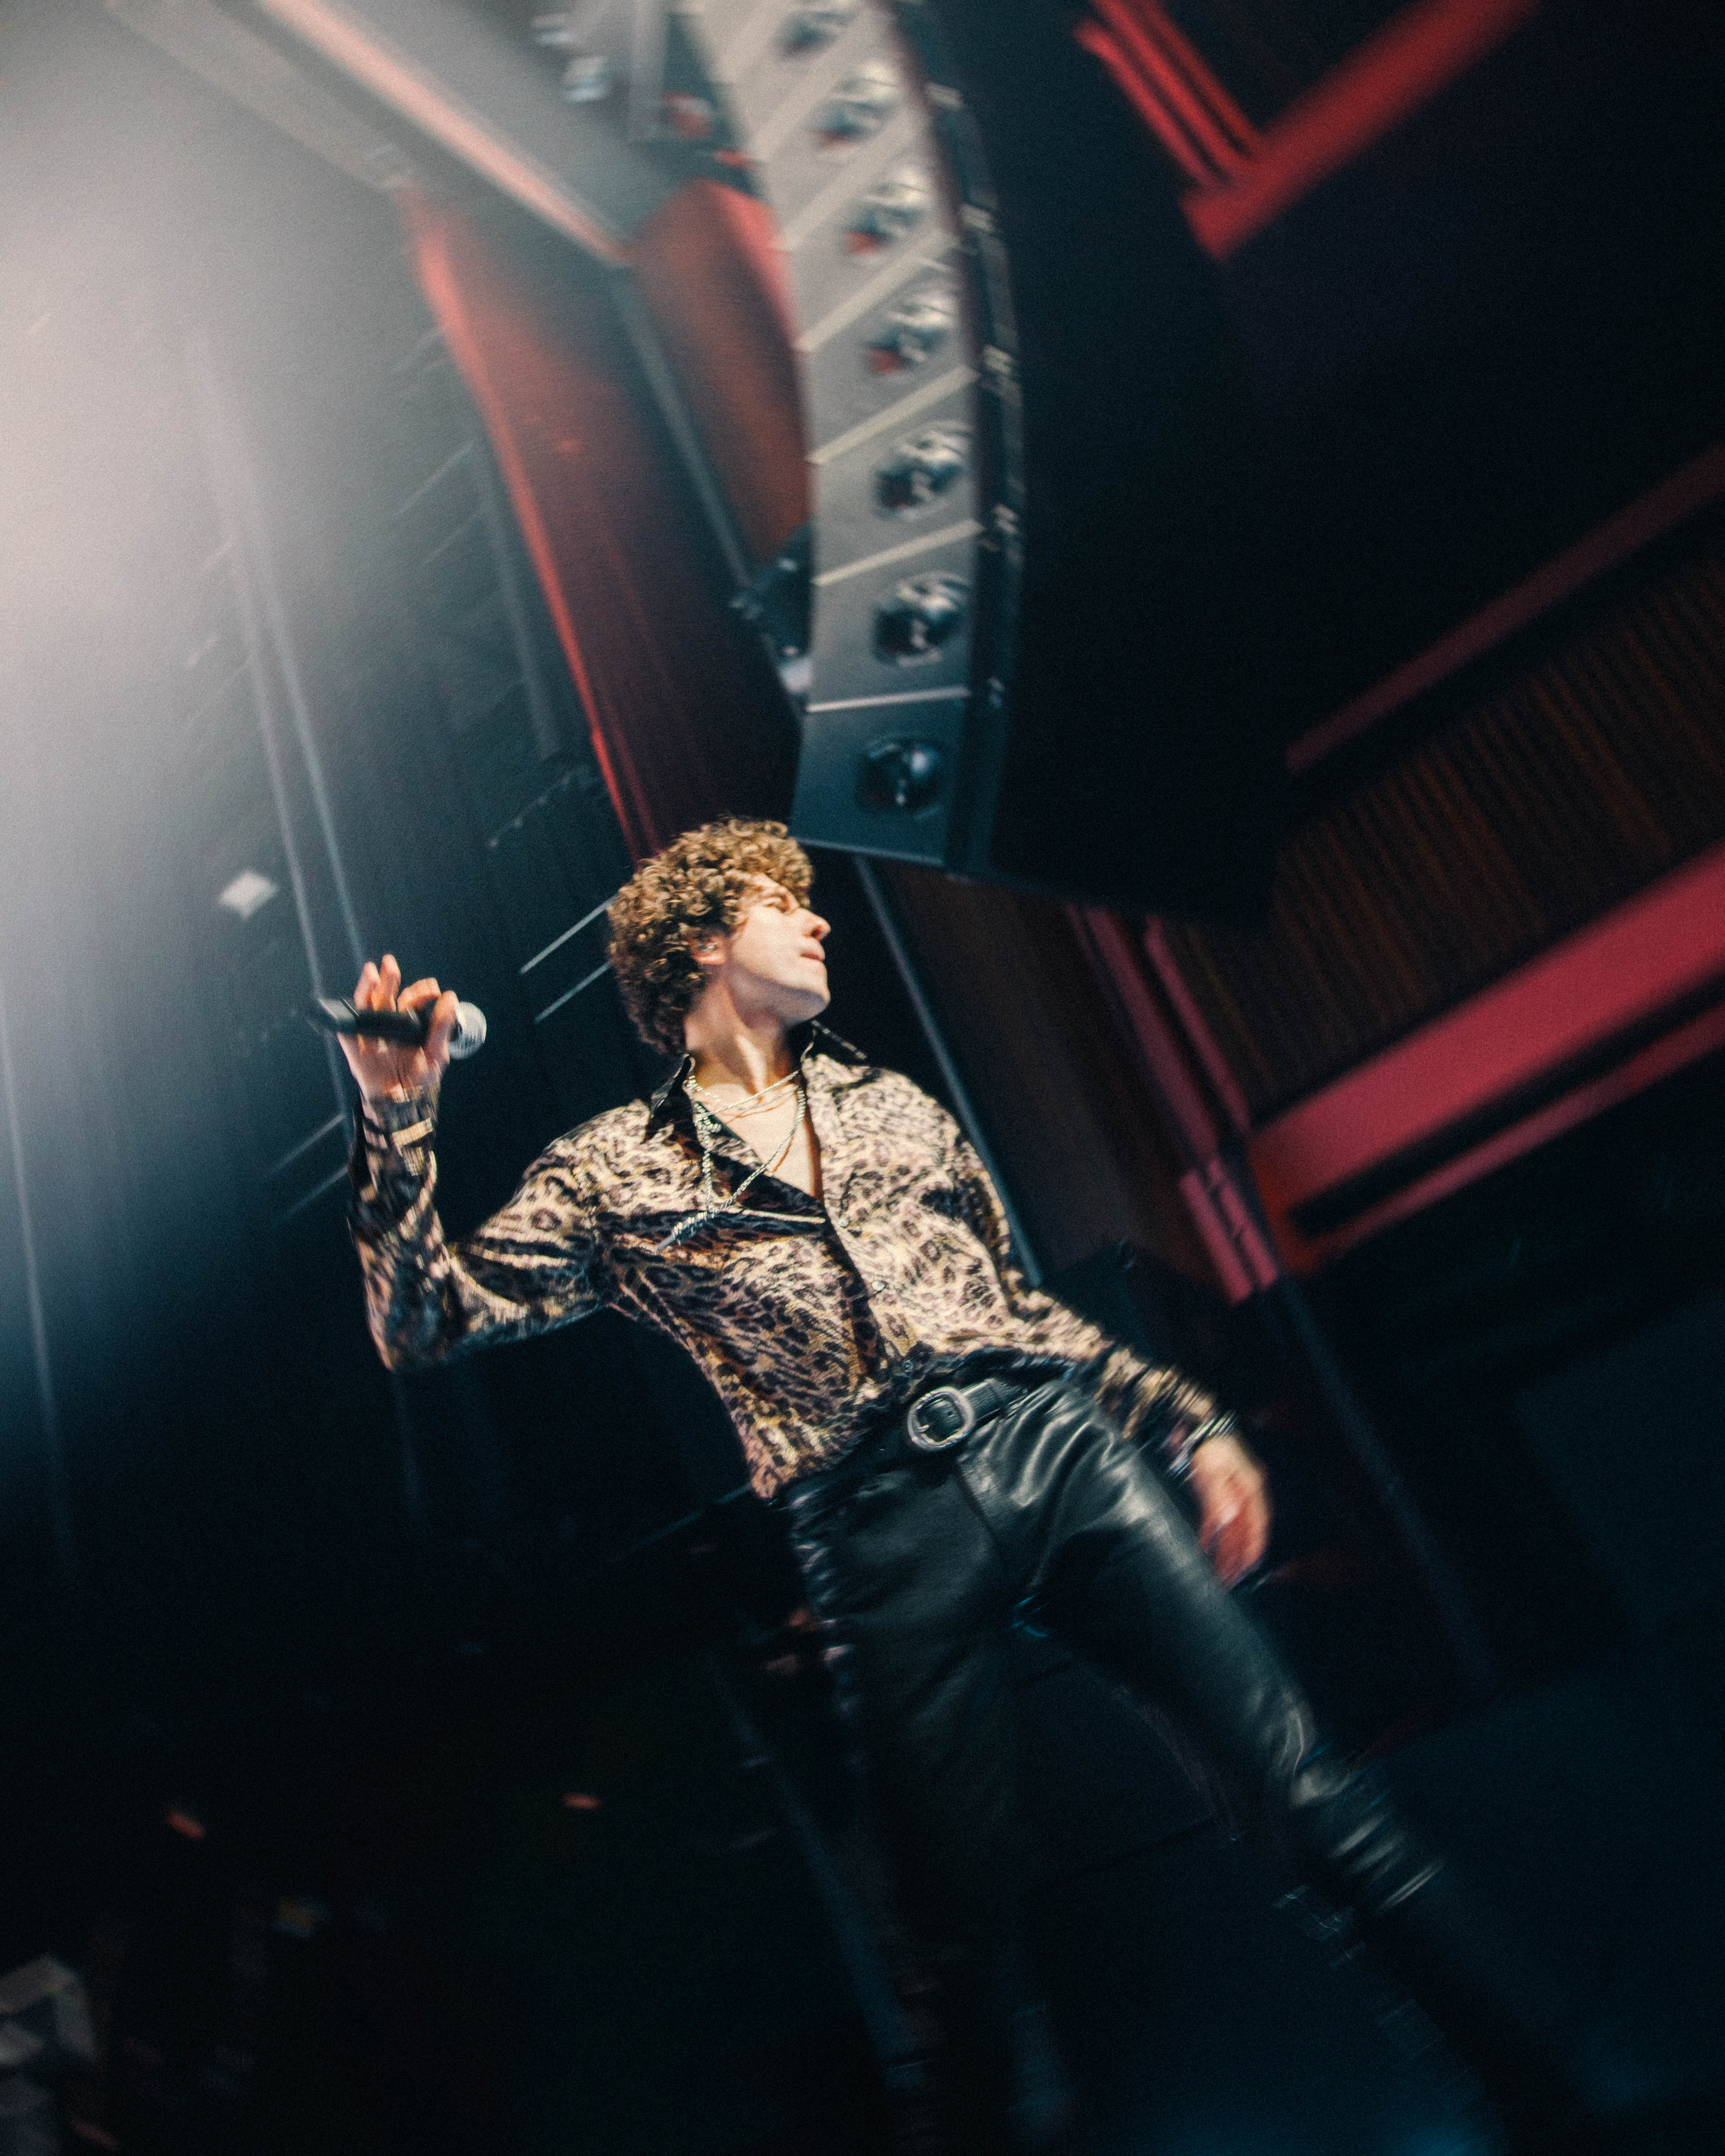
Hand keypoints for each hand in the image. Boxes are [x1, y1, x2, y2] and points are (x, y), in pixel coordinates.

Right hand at [338, 954, 458, 1101]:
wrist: (401, 1104)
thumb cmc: (420, 1081)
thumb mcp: (436, 1053)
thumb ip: (441, 1026)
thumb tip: (451, 998)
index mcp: (408, 1025)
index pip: (411, 1001)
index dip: (420, 991)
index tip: (432, 988)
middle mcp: (388, 1025)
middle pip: (387, 996)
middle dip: (389, 979)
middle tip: (391, 963)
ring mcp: (370, 1033)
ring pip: (367, 1004)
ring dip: (368, 986)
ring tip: (373, 970)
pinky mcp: (355, 1046)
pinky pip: (349, 1026)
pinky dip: (351, 1009)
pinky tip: (358, 997)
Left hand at [1185, 1431, 1270, 1586]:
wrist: (1193, 1422)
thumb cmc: (1206, 1444)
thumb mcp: (1212, 1471)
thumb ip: (1219, 1498)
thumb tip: (1225, 1524)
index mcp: (1251, 1486)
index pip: (1258, 1524)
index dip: (1254, 1547)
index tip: (1248, 1568)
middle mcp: (1245, 1491)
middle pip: (1245, 1529)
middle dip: (1238, 1556)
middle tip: (1230, 1579)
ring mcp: (1233, 1490)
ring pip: (1233, 1526)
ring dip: (1227, 1549)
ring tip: (1221, 1571)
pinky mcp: (1218, 1490)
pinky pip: (1219, 1518)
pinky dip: (1214, 1534)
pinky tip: (1207, 1547)